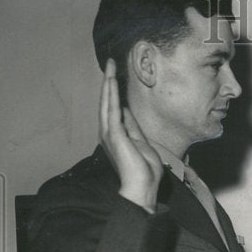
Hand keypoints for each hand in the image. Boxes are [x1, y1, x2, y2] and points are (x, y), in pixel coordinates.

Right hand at [99, 59, 163, 211]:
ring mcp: (110, 133)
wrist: (142, 187)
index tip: (117, 76)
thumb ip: (133, 126)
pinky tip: (112, 80)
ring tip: (109, 66)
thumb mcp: (141, 142)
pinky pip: (112, 108)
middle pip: (107, 102)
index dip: (115, 92)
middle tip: (110, 64)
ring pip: (107, 102)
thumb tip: (127, 111)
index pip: (114, 109)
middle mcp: (109, 132)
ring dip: (108, 83)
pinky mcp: (114, 134)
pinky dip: (111, 93)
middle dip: (109, 82)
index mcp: (116, 136)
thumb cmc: (144, 171)